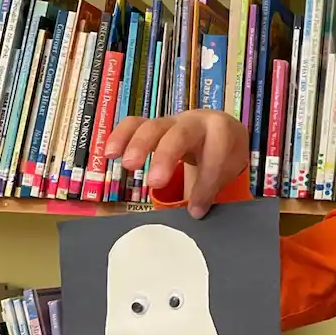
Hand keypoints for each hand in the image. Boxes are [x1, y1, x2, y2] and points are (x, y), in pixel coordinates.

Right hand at [105, 111, 247, 218]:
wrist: (219, 129)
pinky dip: (121, 136)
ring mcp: (171, 122)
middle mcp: (194, 122)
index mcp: (220, 131)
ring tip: (127, 166)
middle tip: (154, 183)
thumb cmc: (223, 151)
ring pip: (152, 127)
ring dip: (138, 145)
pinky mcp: (153, 124)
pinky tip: (109, 154)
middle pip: (179, 134)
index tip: (197, 207)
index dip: (205, 182)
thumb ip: (211, 187)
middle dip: (166, 157)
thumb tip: (195, 212)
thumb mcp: (226, 168)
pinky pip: (134, 124)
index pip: (214, 154)